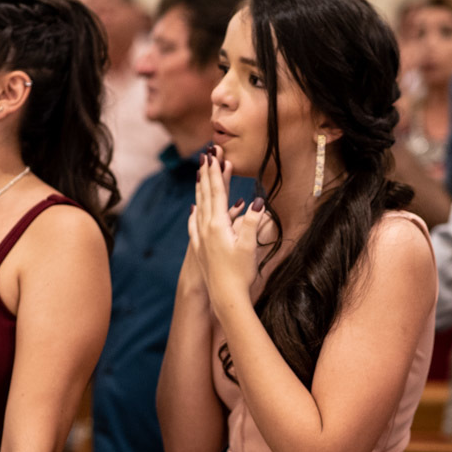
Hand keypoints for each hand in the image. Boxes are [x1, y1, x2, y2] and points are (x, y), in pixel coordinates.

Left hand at [180, 150, 237, 294]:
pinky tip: (193, 208)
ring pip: (199, 206)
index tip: (213, 154)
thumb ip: (251, 222)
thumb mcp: (249, 246)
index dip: (215, 172)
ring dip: (200, 188)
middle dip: (206, 173)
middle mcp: (205, 228)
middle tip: (206, 154)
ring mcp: (200, 238)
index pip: (216, 192)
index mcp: (217, 225)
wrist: (225, 297)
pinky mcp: (200, 248)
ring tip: (199, 173)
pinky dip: (194, 211)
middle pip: (205, 194)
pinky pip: (194, 224)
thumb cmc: (240, 273)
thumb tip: (258, 200)